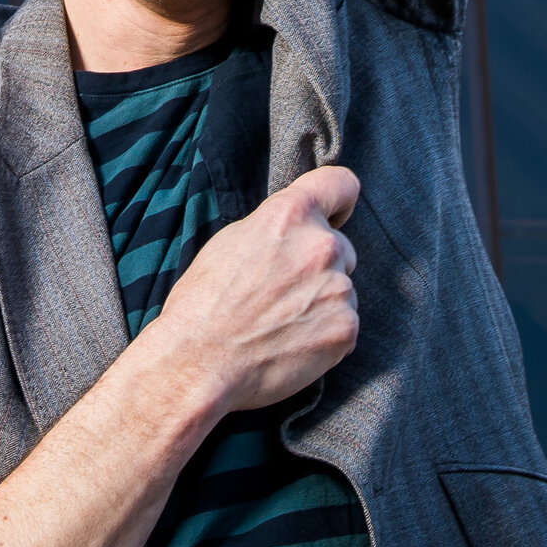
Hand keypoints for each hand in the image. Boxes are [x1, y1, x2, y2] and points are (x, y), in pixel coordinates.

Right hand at [150, 166, 360, 414]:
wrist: (200, 362)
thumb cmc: (204, 302)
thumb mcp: (233, 240)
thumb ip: (277, 229)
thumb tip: (296, 232)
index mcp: (289, 215)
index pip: (341, 184)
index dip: (339, 201)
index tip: (334, 215)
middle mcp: (321, 245)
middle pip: (340, 246)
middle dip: (320, 265)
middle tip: (284, 291)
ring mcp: (338, 288)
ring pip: (342, 289)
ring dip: (322, 302)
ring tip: (282, 323)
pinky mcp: (346, 329)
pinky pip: (346, 324)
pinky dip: (326, 334)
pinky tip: (293, 343)